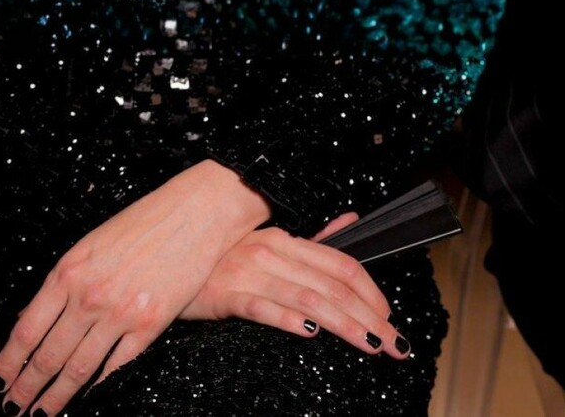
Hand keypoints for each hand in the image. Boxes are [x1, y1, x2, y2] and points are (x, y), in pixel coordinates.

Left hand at [0, 161, 269, 415]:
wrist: (192, 212)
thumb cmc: (137, 225)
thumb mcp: (86, 248)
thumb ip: (60, 285)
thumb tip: (28, 318)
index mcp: (66, 273)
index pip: (27, 329)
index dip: (9, 361)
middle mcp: (88, 296)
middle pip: (48, 355)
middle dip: (27, 386)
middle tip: (13, 408)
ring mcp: (119, 313)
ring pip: (80, 368)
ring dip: (57, 395)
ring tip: (43, 413)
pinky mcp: (150, 325)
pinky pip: (118, 365)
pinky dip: (99, 385)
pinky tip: (87, 397)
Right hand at [181, 212, 409, 358]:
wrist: (169, 268)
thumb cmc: (222, 262)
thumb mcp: (270, 246)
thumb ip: (314, 239)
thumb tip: (350, 219)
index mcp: (283, 239)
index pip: (340, 263)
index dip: (371, 291)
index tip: (389, 316)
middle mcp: (268, 251)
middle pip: (331, 285)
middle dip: (369, 315)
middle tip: (396, 343)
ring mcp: (246, 272)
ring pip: (307, 299)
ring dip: (345, 324)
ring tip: (373, 345)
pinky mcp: (224, 294)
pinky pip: (262, 307)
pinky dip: (288, 318)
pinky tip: (311, 333)